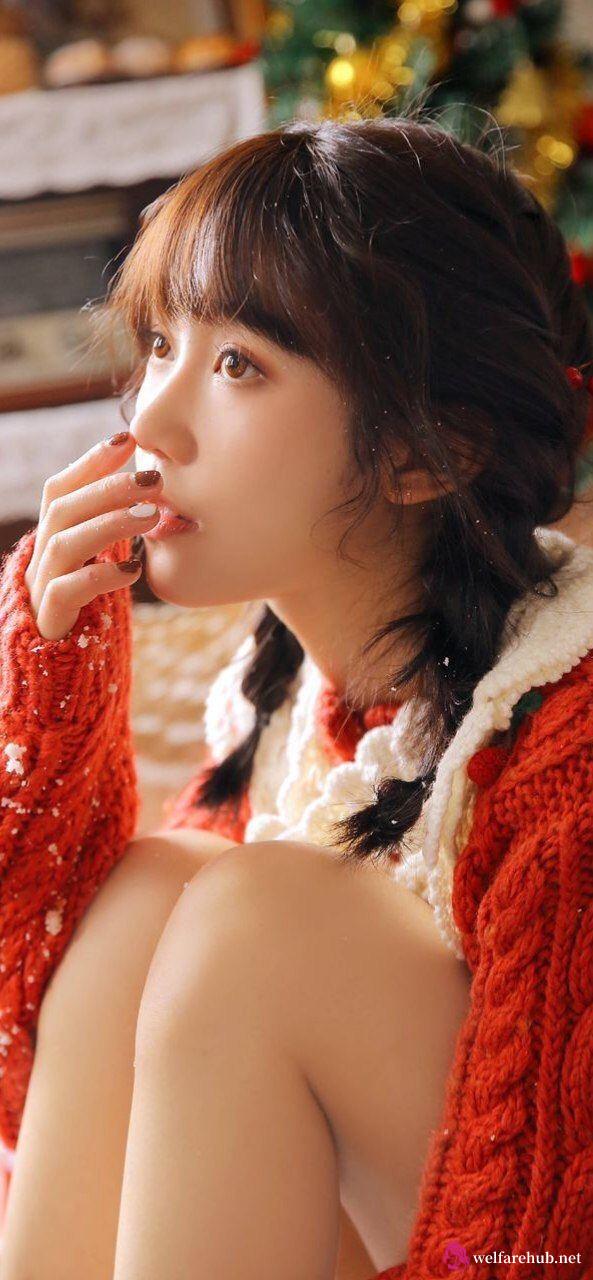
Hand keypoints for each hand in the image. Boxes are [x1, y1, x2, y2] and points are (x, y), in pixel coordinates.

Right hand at [23, 431, 162, 640]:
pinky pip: (66, 590)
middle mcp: (40, 559)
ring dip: (109, 523)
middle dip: (107, 487)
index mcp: (52, 541)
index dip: (90, 461)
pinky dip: (101, 575)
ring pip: (63, 543)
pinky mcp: (48, 620)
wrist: (61, 677)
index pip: (60, 489)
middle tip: (153, 480)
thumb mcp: (101, 568)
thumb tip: (158, 500)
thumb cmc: (90, 615)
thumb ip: (115, 536)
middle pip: (61, 508)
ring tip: (150, 517)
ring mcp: (39, 589)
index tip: (127, 437)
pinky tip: (133, 570)